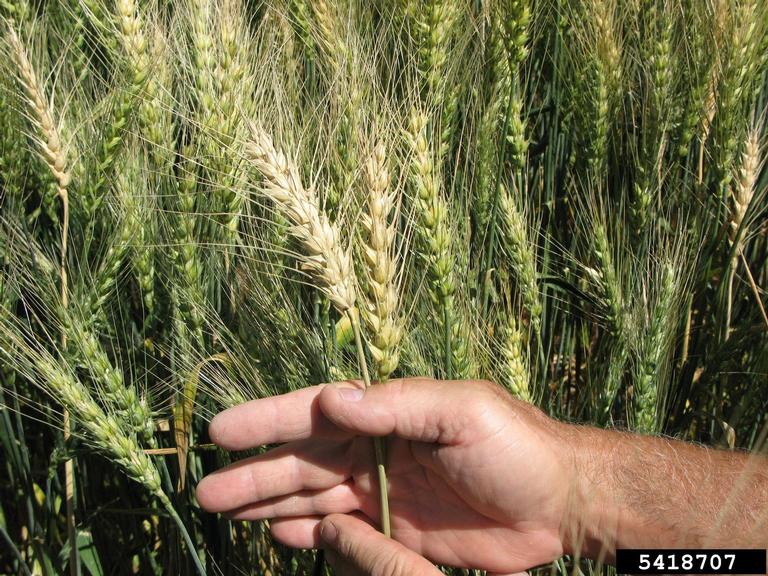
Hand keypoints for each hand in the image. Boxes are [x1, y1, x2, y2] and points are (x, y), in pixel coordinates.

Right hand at [196, 378, 578, 572]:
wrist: (560, 500)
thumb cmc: (516, 444)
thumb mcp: (462, 411)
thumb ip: (398, 404)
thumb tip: (334, 399)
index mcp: (388, 413)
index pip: (314, 414)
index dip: (266, 421)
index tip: (219, 430)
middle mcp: (377, 449)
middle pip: (302, 462)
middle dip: (253, 474)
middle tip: (205, 490)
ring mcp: (383, 491)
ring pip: (312, 497)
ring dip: (268, 505)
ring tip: (224, 513)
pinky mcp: (397, 530)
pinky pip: (340, 533)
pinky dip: (308, 534)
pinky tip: (279, 536)